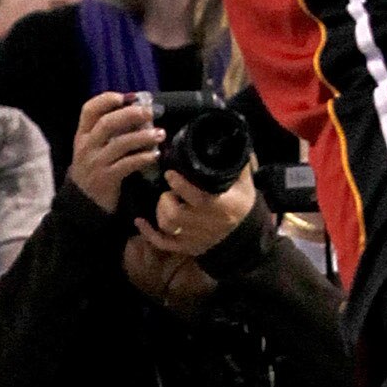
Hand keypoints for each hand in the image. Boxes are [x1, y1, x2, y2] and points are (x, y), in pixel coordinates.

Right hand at [68, 91, 162, 213]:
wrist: (83, 203)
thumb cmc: (95, 169)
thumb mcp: (95, 147)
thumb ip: (110, 131)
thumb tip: (139, 110)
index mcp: (83, 135)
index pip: (88, 110)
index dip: (106, 99)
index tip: (126, 97)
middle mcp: (87, 146)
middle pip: (106, 123)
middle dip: (131, 114)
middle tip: (151, 112)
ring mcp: (95, 163)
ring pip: (119, 143)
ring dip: (143, 136)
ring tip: (160, 134)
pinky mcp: (106, 179)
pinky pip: (127, 164)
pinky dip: (143, 157)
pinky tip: (155, 155)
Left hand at [133, 161, 258, 268]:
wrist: (246, 233)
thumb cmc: (242, 203)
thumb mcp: (244, 182)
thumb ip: (236, 163)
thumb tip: (232, 139)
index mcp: (221, 206)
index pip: (197, 198)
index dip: (180, 185)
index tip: (170, 173)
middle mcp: (207, 225)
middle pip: (175, 215)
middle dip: (166, 200)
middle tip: (169, 191)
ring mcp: (195, 239)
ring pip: (167, 228)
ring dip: (160, 212)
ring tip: (165, 202)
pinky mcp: (187, 248)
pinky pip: (163, 243)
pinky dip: (148, 233)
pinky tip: (140, 221)